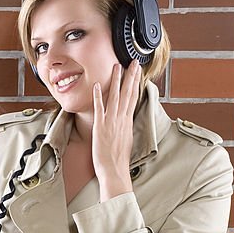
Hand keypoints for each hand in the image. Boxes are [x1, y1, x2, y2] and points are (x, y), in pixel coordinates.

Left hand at [92, 59, 141, 200]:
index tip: (138, 71)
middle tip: (133, 61)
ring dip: (116, 81)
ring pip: (115, 97)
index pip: (133, 97)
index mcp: (128, 121)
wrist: (115, 171)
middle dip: (131, 76)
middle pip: (128, 93)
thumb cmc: (118, 159)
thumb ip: (124, 126)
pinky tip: (96, 85)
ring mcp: (111, 122)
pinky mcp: (100, 127)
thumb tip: (124, 119)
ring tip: (117, 67)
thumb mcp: (125, 139)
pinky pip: (99, 109)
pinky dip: (98, 97)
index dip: (135, 82)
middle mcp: (121, 119)